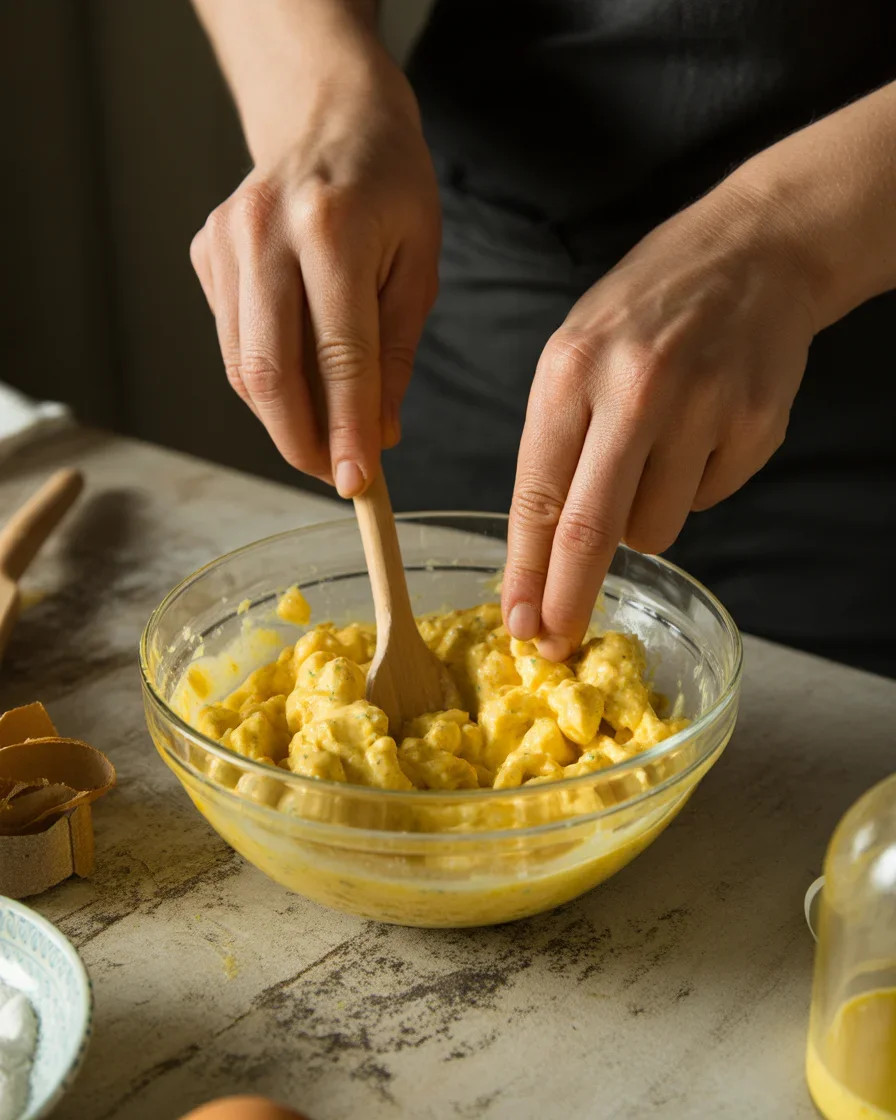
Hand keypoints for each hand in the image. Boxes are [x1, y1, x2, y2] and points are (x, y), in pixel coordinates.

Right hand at [190, 42, 439, 495]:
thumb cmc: (390, 189)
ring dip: (282, 419)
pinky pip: (233, 341)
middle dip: (302, 442)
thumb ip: (395, 356)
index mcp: (333, 231)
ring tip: (323, 439)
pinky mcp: (206, 251)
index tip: (359, 485)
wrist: (329, 114)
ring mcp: (227, 241)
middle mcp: (267, 234)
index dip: (348, 432)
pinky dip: (265, 379)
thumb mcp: (419, 267)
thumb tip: (379, 437)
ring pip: (243, 367)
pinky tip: (298, 379)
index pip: (340, 359)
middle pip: (271, 374)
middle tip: (335, 474)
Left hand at [502, 182, 817, 659]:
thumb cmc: (647, 308)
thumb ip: (556, 442)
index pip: (538, 494)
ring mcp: (704, 408)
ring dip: (643, 519)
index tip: (519, 621)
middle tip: (555, 642)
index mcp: (572, 371)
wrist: (755, 251)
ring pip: (655, 530)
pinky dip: (696, 486)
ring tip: (655, 452)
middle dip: (568, 598)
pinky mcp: (757, 426)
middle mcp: (636, 391)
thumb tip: (544, 548)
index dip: (527, 571)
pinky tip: (701, 431)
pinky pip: (708, 501)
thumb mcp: (575, 352)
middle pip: (592, 531)